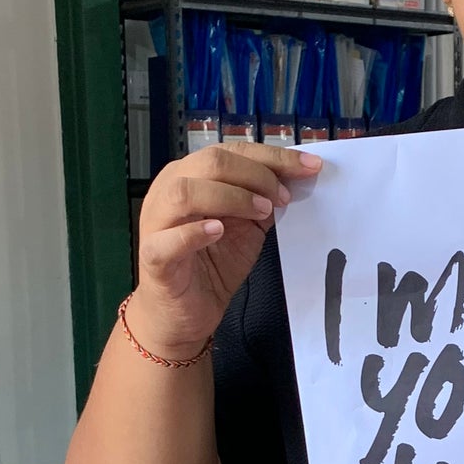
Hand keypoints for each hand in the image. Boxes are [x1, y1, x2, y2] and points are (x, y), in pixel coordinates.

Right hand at [131, 143, 320, 357]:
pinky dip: (194, 231)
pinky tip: (218, 231)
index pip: (232, 151)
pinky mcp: (153, 256)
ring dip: (231, 196)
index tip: (310, 167)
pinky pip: (168, 239)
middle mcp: (169, 189)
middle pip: (210, 162)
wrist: (186, 312)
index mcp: (192, 175)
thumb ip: (265, 200)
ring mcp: (157, 222)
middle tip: (283, 198)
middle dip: (256, 175)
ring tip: (261, 212)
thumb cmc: (214, 263)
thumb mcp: (248, 225)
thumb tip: (298, 178)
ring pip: (185, 192)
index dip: (273, 156)